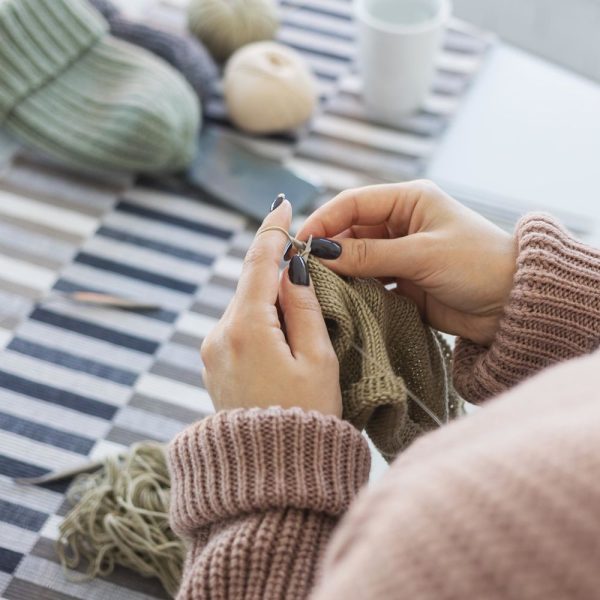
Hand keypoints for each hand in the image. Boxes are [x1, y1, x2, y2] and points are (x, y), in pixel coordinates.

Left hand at [200, 198, 341, 416]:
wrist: (271, 472)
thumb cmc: (305, 415)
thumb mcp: (317, 358)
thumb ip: (303, 307)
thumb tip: (291, 269)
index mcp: (246, 328)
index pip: (258, 263)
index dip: (272, 230)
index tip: (282, 204)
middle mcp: (220, 334)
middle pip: (249, 284)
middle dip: (275, 270)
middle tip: (306, 265)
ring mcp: (212, 351)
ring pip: (244, 306)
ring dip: (269, 299)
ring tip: (299, 318)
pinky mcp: (213, 365)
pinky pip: (237, 327)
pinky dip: (258, 319)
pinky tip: (280, 335)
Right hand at [297, 180, 517, 345]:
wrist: (513, 305)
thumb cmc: (478, 265)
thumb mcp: (422, 255)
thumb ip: (369, 255)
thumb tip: (320, 254)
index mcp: (409, 200)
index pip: (354, 203)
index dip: (324, 220)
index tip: (300, 242)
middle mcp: (401, 223)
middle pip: (350, 231)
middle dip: (328, 249)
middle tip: (304, 270)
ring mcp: (400, 253)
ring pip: (356, 259)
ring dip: (339, 272)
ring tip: (317, 287)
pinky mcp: (403, 281)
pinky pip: (368, 282)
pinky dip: (354, 289)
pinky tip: (340, 299)